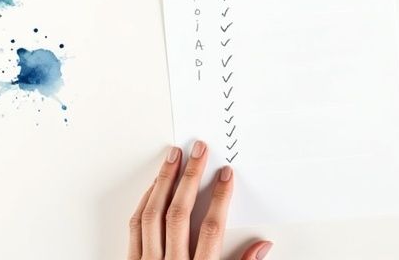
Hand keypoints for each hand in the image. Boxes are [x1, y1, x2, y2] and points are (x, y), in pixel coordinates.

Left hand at [128, 141, 271, 259]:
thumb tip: (262, 247)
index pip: (210, 228)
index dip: (220, 198)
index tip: (226, 174)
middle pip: (179, 214)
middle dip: (190, 178)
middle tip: (199, 151)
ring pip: (152, 215)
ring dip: (163, 182)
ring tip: (173, 157)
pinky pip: (135, 227)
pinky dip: (144, 202)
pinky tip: (153, 186)